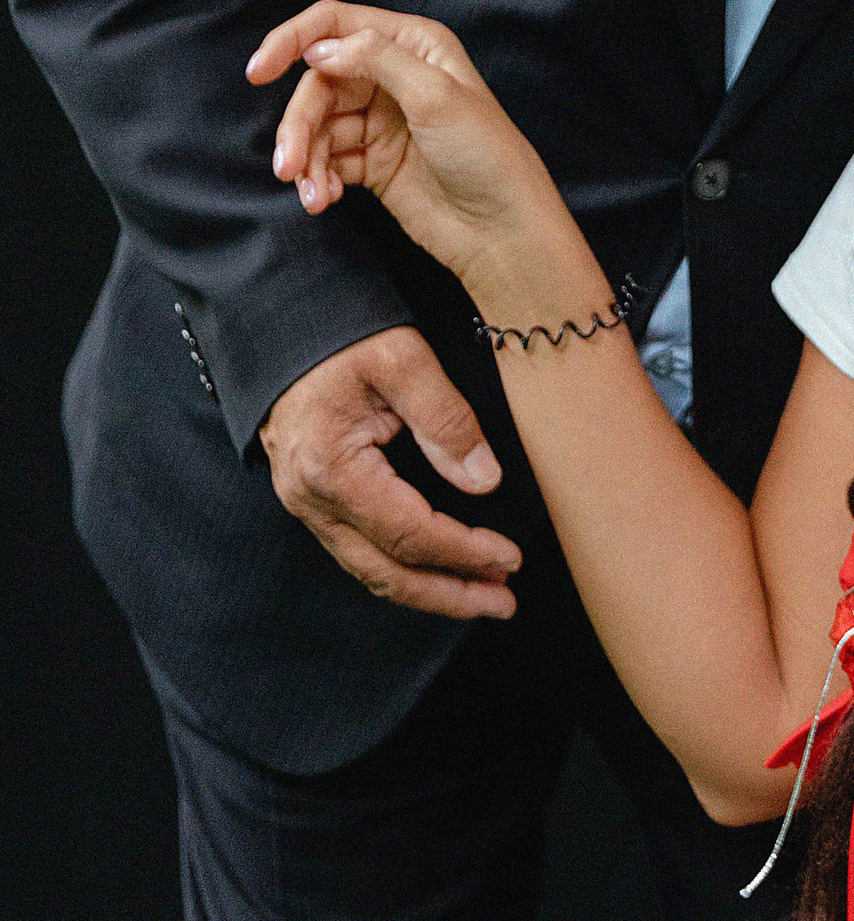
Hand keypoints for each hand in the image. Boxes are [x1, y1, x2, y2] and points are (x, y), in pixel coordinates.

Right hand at [250, 0, 563, 303]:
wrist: (502, 230)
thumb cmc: (486, 156)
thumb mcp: (435, 95)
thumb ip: (375, 59)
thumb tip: (318, 49)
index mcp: (414, 45)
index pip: (336, 25)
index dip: (291, 42)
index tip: (258, 71)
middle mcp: (394, 75)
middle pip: (318, 84)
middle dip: (298, 124)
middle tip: (289, 165)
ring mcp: (381, 120)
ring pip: (317, 125)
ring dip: (305, 159)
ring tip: (311, 192)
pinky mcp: (372, 161)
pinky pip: (327, 159)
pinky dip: (318, 178)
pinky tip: (324, 199)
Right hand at [257, 327, 520, 617]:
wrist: (275, 318)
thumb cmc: (338, 333)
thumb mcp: (402, 358)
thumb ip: (446, 420)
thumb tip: (484, 480)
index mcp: (332, 468)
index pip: (410, 533)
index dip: (464, 553)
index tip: (511, 558)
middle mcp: (310, 497)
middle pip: (386, 571)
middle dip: (449, 593)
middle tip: (505, 602)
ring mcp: (305, 501)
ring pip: (370, 569)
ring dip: (429, 588)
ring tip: (483, 594)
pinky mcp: (311, 496)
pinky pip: (359, 549)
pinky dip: (401, 568)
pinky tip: (437, 569)